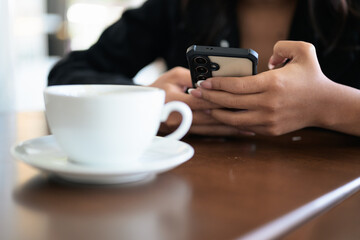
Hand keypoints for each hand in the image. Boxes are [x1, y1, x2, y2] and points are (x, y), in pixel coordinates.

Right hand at [149, 67, 253, 135]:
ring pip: (213, 128)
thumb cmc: (158, 89)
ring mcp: (185, 127)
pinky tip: (238, 132)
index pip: (205, 100)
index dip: (223, 98)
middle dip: (234, 115)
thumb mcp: (173, 76)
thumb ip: (193, 76)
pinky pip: (209, 133)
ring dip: (233, 128)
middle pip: (213, 116)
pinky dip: (224, 133)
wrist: (144, 109)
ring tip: (252, 126)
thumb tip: (213, 79)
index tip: (241, 96)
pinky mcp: (189, 132)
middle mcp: (182, 118)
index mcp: (178, 102)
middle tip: (253, 113)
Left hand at [190, 41, 337, 135]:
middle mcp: (268, 103)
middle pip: (229, 102)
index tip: (203, 81)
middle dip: (209, 97)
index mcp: (272, 83)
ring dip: (215, 112)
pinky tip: (221, 116)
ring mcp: (268, 119)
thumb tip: (267, 59)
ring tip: (204, 106)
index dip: (216, 83)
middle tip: (195, 92)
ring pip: (233, 119)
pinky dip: (230, 122)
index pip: (236, 85)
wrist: (325, 104)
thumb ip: (283, 46)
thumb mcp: (304, 51)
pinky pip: (244, 127)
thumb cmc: (312, 77)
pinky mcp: (269, 130)